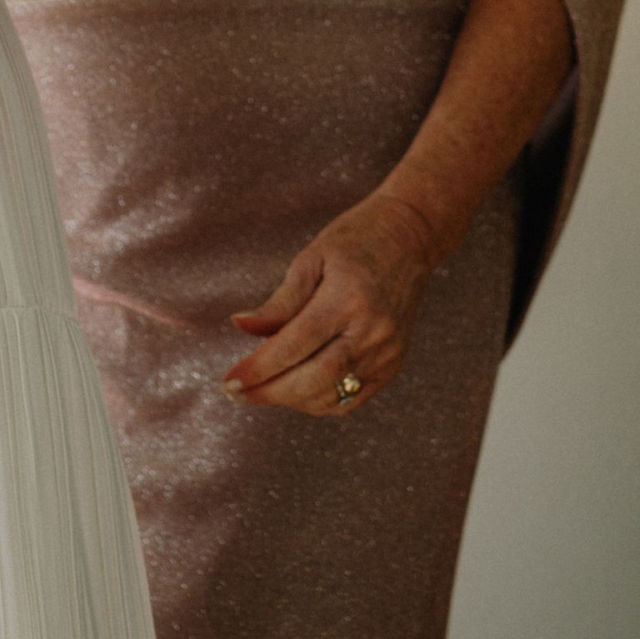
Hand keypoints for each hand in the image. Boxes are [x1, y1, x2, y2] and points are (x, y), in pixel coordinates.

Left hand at [219, 192, 440, 417]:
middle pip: (315, 380)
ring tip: (261, 388)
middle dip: (270, 392)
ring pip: (333, 397)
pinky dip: (320, 402)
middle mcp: (372, 332)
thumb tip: (240, 326)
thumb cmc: (355, 240)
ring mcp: (388, 353)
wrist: (411, 236)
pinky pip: (353, 399)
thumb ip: (280, 301)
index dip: (259, 369)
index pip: (296, 346)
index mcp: (348, 299)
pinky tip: (295, 390)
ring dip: (292, 400)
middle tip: (235, 392)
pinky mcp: (394, 365)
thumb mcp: (311, 258)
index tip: (229, 382)